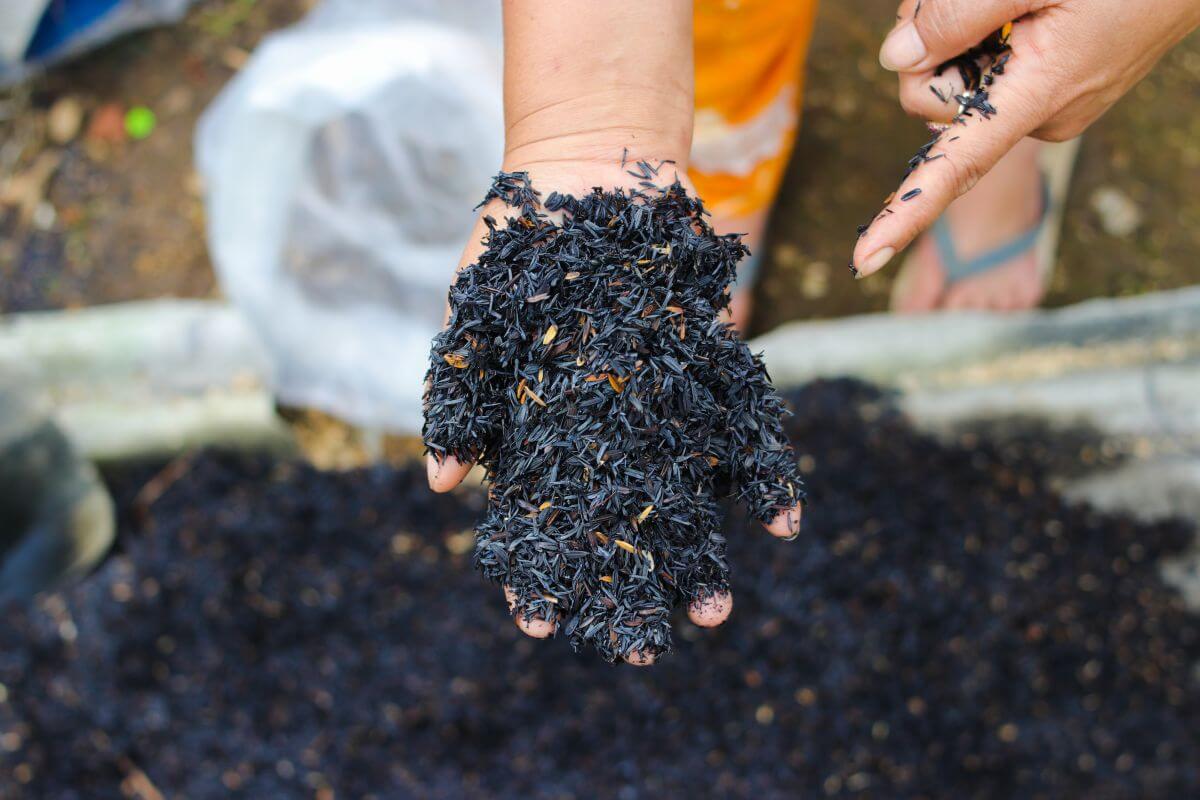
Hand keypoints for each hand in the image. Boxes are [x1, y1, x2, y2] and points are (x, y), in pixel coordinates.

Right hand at [422, 159, 803, 663]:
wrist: (591, 174)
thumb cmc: (519, 249)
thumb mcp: (475, 316)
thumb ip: (457, 398)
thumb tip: (445, 484)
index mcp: (543, 431)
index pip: (537, 521)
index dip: (537, 573)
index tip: (543, 625)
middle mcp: (605, 432)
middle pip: (615, 526)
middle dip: (625, 589)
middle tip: (641, 650)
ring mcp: (659, 408)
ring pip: (679, 496)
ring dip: (697, 554)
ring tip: (714, 611)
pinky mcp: (709, 375)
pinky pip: (740, 432)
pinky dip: (760, 473)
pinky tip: (780, 519)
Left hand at [853, 0, 1199, 277]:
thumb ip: (958, 14)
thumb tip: (897, 58)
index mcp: (1038, 98)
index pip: (955, 167)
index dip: (903, 214)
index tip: (863, 260)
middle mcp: (1040, 116)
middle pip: (930, 99)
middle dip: (925, 46)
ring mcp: (1049, 103)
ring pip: (955, 81)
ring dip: (953, 33)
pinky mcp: (1053, 84)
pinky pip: (989, 71)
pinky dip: (983, 36)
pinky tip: (1022, 4)